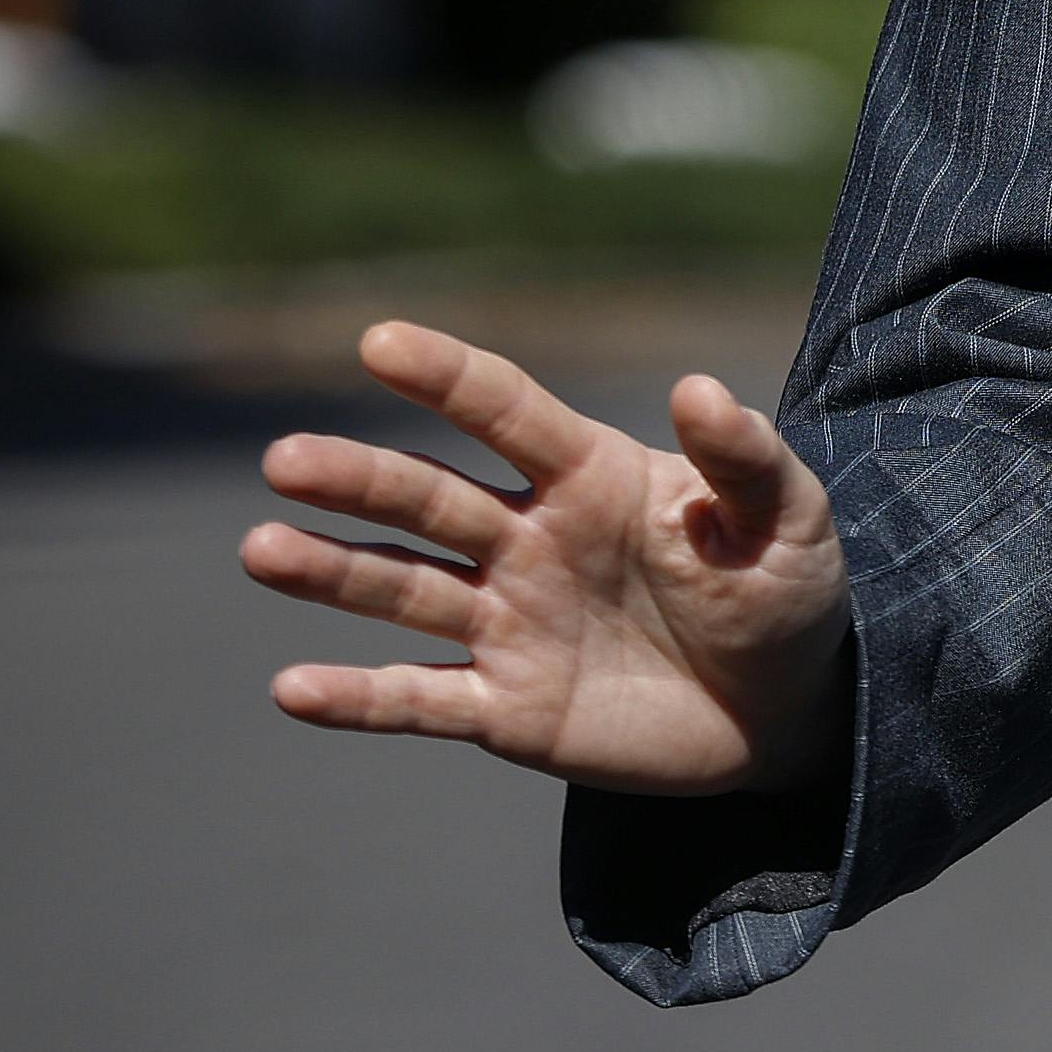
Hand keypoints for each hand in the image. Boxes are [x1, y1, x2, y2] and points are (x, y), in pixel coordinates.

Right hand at [240, 319, 848, 796]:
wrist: (787, 709)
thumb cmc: (785, 592)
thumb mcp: (789, 519)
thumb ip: (744, 459)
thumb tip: (698, 388)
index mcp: (591, 477)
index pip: (507, 413)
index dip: (447, 377)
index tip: (380, 341)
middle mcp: (530, 541)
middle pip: (430, 500)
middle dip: (359, 480)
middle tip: (286, 461)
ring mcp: (509, 625)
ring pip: (404, 591)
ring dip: (331, 573)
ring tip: (261, 551)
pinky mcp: (506, 710)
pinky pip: (418, 700)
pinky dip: (356, 698)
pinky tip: (292, 688)